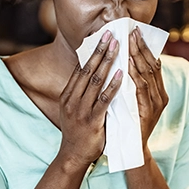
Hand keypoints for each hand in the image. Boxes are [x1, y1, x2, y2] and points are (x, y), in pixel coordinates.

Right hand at [58, 30, 122, 167]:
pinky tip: (121, 73)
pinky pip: (104, 99)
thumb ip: (81, 91)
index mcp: (67, 94)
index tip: (100, 35)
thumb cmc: (77, 130)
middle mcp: (72, 99)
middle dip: (99, 50)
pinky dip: (113, 85)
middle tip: (110, 34)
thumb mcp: (74, 108)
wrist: (73, 155)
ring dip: (107, 62)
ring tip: (117, 46)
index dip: (90, 50)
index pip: (80, 67)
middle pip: (87, 69)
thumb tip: (91, 70)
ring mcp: (80, 110)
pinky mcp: (91, 120)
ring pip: (95, 81)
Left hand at [129, 27, 167, 145]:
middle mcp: (160, 96)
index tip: (135, 32)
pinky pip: (141, 89)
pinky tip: (128, 63)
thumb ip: (131, 86)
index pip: (154, 64)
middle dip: (142, 47)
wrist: (132, 151)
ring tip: (130, 41)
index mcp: (158, 92)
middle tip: (132, 31)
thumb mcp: (132, 101)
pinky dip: (135, 74)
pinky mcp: (148, 112)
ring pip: (148, 74)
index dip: (145, 47)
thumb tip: (122, 63)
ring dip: (138, 56)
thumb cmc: (129, 125)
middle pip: (152, 65)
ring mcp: (156, 104)